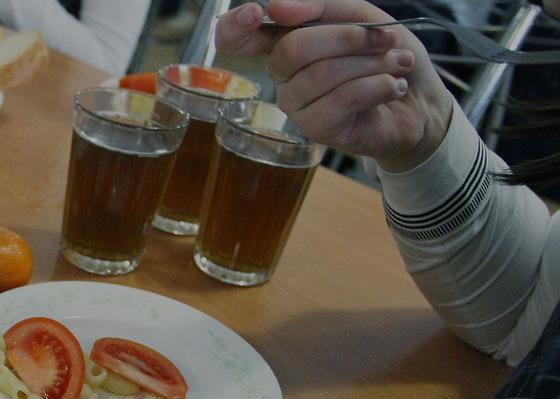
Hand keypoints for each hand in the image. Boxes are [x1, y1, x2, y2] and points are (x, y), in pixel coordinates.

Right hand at [216, 0, 453, 171]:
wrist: (420, 102)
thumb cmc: (386, 55)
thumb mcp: (360, 16)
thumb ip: (320, 7)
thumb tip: (276, 7)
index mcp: (285, 43)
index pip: (236, 39)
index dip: (235, 26)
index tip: (254, 12)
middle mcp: (283, 76)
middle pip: (292, 48)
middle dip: (349, 37)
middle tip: (387, 39)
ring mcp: (297, 106)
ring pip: (322, 74)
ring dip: (373, 63)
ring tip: (399, 63)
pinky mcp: (317, 130)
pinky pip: (342, 99)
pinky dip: (379, 85)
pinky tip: (393, 87)